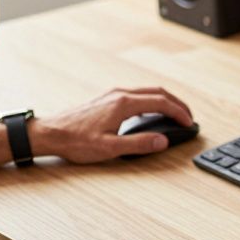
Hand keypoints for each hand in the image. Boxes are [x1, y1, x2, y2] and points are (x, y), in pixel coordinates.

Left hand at [33, 87, 193, 162]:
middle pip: (158, 92)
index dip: (179, 112)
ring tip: (175, 114)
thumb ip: (139, 144)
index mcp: (123, 104)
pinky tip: (152, 112)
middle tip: (189, 117)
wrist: (50, 133)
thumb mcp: (110, 148)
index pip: (161, 102)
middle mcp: (119, 94)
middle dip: (177, 104)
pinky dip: (152, 101)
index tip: (189, 123)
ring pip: (147, 91)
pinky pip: (137, 94)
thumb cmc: (75, 141)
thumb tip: (162, 140)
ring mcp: (112, 94)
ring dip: (165, 101)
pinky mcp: (107, 99)